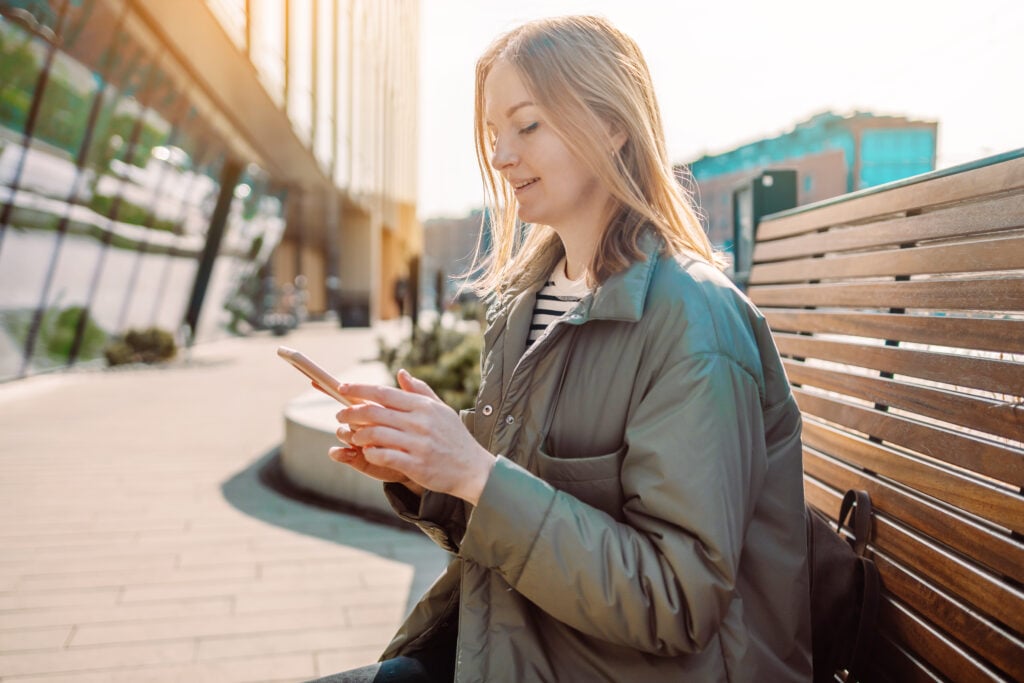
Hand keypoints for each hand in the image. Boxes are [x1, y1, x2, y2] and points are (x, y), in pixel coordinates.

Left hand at [335, 369, 495, 504]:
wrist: (473, 469)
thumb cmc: (455, 438)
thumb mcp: (442, 410)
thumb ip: (420, 391)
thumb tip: (400, 373)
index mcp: (424, 406)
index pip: (384, 392)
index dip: (359, 389)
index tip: (342, 388)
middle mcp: (420, 422)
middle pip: (374, 412)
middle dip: (351, 412)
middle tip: (340, 415)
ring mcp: (418, 444)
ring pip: (375, 434)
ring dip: (358, 435)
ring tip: (353, 436)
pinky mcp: (416, 465)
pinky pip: (383, 456)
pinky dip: (370, 453)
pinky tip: (367, 452)